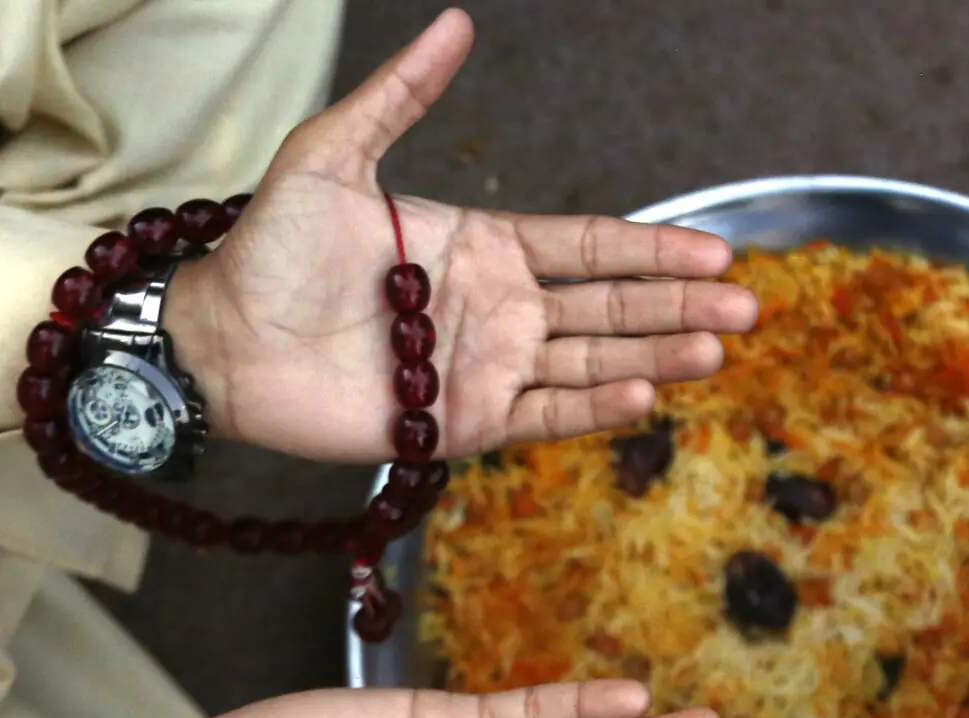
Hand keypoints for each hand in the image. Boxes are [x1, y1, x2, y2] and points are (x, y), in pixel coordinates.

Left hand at [165, 8, 757, 462]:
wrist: (219, 340)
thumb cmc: (271, 247)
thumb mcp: (333, 155)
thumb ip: (400, 95)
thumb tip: (457, 22)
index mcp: (486, 247)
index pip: (591, 248)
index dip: (655, 250)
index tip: (719, 250)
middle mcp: (502, 310)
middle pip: (611, 308)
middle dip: (681, 305)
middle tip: (748, 305)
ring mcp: (489, 370)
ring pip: (593, 363)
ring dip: (657, 356)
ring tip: (716, 348)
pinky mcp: (462, 426)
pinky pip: (543, 416)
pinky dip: (593, 408)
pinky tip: (643, 393)